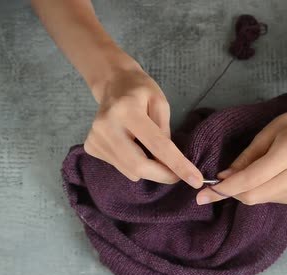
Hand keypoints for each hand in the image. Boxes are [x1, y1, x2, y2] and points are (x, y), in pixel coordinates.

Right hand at [83, 57, 203, 188]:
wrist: (112, 83)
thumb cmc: (140, 91)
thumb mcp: (160, 102)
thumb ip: (165, 132)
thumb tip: (168, 163)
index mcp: (127, 111)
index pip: (157, 145)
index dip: (178, 165)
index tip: (196, 180)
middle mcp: (106, 126)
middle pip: (139, 166)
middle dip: (162, 175)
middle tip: (177, 174)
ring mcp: (95, 138)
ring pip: (130, 171)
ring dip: (147, 167)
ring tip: (145, 145)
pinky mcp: (90, 147)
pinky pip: (120, 168)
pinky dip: (132, 163)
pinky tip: (130, 144)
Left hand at [196, 96, 286, 204]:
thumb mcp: (264, 135)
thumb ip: (243, 160)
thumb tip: (222, 179)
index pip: (250, 178)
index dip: (225, 189)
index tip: (202, 196)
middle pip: (253, 195)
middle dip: (231, 192)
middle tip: (215, 186)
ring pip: (259, 199)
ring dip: (245, 191)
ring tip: (250, 171)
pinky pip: (269, 200)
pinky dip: (258, 192)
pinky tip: (265, 178)